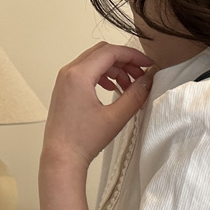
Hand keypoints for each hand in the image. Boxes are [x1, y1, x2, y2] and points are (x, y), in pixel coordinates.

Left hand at [41, 41, 155, 170]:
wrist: (62, 156)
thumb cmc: (82, 141)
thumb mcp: (115, 118)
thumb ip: (134, 96)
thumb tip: (147, 81)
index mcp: (79, 75)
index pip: (110, 52)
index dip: (133, 55)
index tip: (147, 64)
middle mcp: (69, 72)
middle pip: (102, 52)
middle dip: (124, 60)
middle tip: (141, 75)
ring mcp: (65, 79)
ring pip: (94, 61)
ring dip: (114, 68)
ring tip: (129, 85)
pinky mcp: (65, 88)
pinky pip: (86, 71)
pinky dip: (103, 74)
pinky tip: (113, 88)